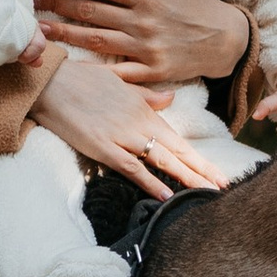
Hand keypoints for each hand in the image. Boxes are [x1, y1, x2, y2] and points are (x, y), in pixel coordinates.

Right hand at [33, 48, 229, 200]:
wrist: (51, 81)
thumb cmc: (82, 79)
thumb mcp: (120, 83)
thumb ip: (147, 96)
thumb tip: (170, 98)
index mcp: (145, 110)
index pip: (179, 140)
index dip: (200, 159)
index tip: (219, 173)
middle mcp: (139, 124)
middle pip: (177, 152)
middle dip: (202, 171)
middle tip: (225, 187)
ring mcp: (122, 136)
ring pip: (161, 160)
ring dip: (185, 178)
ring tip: (206, 193)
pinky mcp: (102, 147)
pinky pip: (131, 168)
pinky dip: (149, 183)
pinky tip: (166, 196)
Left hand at [35, 0, 250, 88]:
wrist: (228, 42)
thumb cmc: (203, 5)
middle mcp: (143, 22)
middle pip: (92, 12)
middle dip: (59, 5)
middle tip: (33, 2)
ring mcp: (145, 49)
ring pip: (97, 40)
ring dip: (66, 34)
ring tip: (41, 30)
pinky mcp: (151, 72)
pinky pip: (117, 72)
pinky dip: (94, 70)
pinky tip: (71, 65)